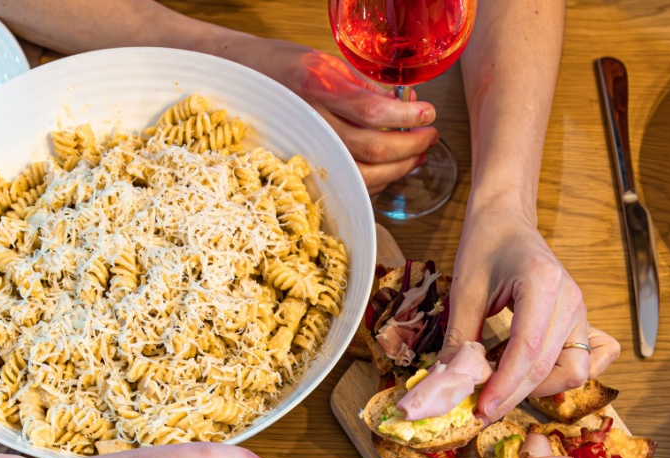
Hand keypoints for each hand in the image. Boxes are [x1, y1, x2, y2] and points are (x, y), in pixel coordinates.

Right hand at [233, 38, 438, 192]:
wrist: (239, 86)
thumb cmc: (281, 69)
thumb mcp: (322, 61)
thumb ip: (361, 84)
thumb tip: (401, 102)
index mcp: (316, 86)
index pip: (370, 110)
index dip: (405, 116)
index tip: (428, 113)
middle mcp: (312, 122)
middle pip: (372, 148)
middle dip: (410, 146)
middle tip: (430, 136)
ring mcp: (309, 150)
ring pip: (364, 175)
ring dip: (399, 169)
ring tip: (417, 155)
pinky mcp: (309, 170)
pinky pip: (351, 184)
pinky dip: (379, 180)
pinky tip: (392, 169)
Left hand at [442, 201, 619, 422]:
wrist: (507, 218)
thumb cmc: (485, 244)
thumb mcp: (464, 291)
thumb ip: (459, 341)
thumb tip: (448, 387)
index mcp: (543, 283)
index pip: (528, 350)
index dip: (504, 386)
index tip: (480, 409)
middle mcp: (571, 299)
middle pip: (550, 368)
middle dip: (514, 395)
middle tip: (481, 408)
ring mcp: (580, 312)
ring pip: (571, 372)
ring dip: (536, 390)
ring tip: (500, 386)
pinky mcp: (580, 323)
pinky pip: (581, 364)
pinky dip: (555, 378)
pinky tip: (524, 376)